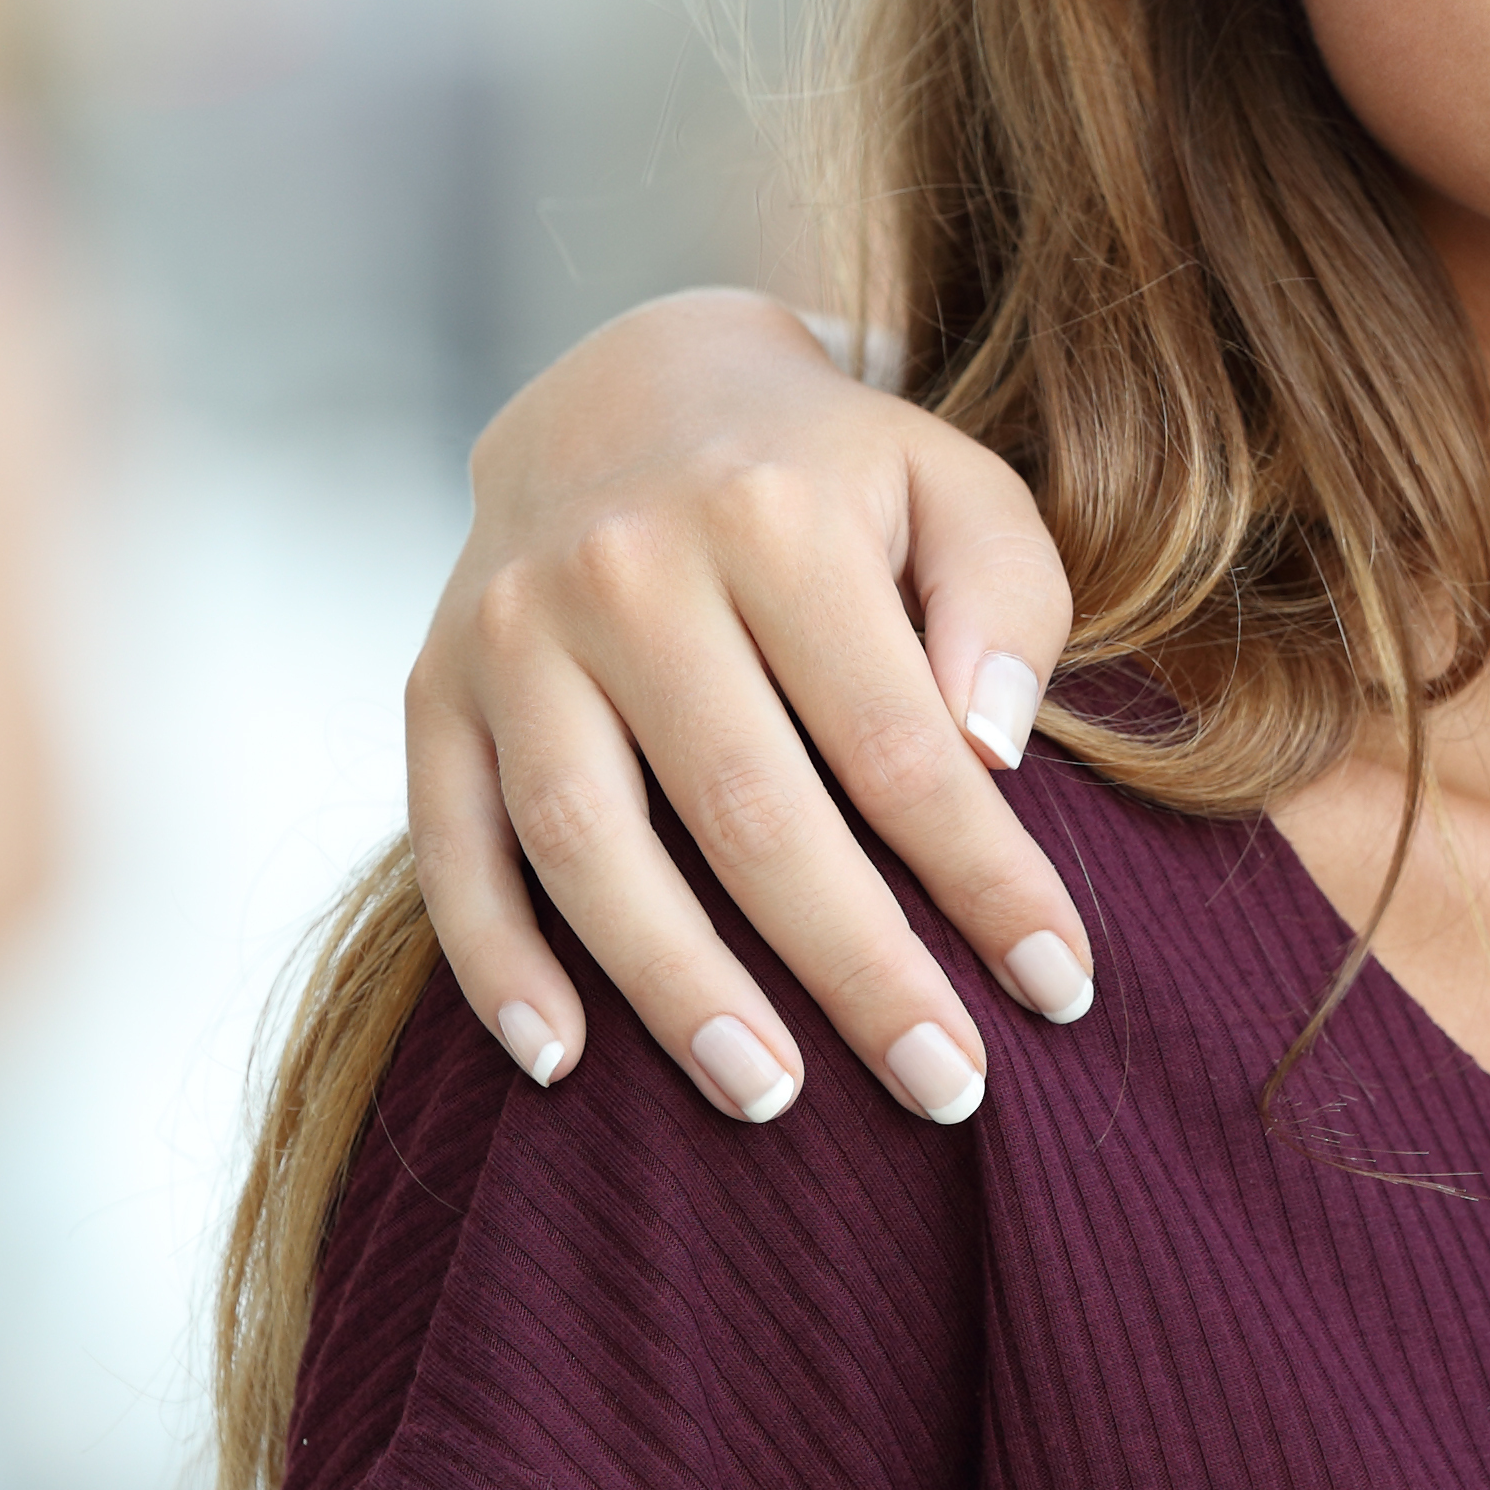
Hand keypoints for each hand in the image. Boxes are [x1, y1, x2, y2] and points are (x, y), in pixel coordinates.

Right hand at [406, 290, 1092, 1123]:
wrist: (631, 388)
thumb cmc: (836, 474)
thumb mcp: (958, 487)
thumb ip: (1005, 606)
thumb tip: (991, 754)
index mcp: (776, 515)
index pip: (897, 743)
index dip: (983, 878)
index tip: (1061, 988)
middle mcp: (626, 568)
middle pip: (749, 815)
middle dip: (856, 970)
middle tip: (947, 1086)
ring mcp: (509, 632)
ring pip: (589, 846)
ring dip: (678, 991)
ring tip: (770, 1101)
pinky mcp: (428, 686)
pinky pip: (450, 846)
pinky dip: (495, 963)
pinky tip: (562, 1063)